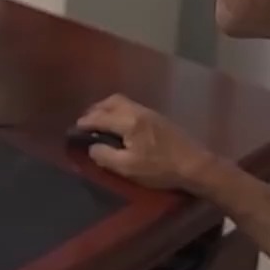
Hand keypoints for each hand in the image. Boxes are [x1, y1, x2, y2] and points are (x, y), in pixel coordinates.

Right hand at [75, 94, 216, 190]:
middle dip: (96, 109)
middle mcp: (137, 111)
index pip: (100, 117)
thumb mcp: (128, 168)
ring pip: (123, 102)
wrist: (195, 165)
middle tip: (87, 122)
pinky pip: (132, 107)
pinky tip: (121, 126)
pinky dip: (120, 112)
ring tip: (102, 122)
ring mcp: (150, 113)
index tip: (75, 129)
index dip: (85, 122)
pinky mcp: (158, 118)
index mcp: (128, 121)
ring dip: (108, 109)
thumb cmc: (160, 168)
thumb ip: (105, 156)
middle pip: (112, 101)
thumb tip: (92, 147)